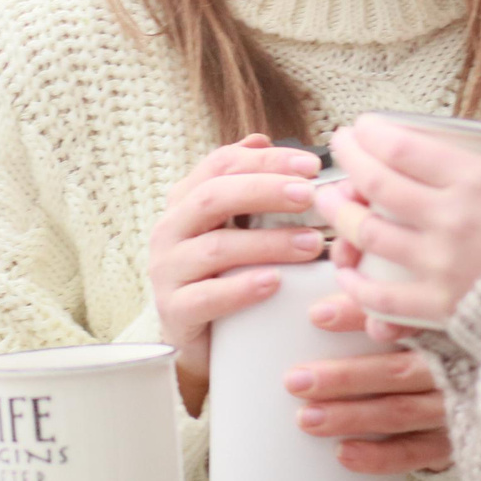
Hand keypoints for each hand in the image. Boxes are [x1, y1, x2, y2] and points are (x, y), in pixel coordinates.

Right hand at [147, 134, 326, 413]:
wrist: (193, 342)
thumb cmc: (221, 274)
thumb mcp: (232, 226)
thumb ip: (245, 184)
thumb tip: (261, 139)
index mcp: (186, 200)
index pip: (222, 164)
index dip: (267, 160)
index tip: (312, 164)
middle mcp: (170, 230)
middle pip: (214, 197)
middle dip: (266, 191)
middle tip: (311, 195)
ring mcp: (167, 271)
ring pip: (216, 248)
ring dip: (269, 243)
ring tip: (312, 244)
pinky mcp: (174, 311)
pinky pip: (206, 297)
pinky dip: (242, 288)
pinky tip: (275, 282)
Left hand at [294, 298, 452, 474]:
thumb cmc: (451, 346)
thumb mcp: (431, 319)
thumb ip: (388, 308)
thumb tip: (326, 304)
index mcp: (447, 329)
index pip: (402, 319)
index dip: (358, 316)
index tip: (317, 315)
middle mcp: (454, 367)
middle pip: (394, 371)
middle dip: (342, 377)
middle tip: (295, 380)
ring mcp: (455, 406)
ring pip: (398, 411)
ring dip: (350, 416)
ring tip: (307, 418)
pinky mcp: (454, 440)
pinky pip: (415, 453)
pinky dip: (379, 456)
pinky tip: (344, 453)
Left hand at [319, 116, 480, 335]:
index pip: (404, 146)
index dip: (372, 133)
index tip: (362, 126)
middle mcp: (452, 217)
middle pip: (376, 183)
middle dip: (348, 162)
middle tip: (339, 151)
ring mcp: (441, 265)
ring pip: (368, 235)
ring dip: (340, 217)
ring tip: (329, 202)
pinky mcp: (441, 308)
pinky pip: (382, 296)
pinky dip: (358, 284)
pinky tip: (348, 274)